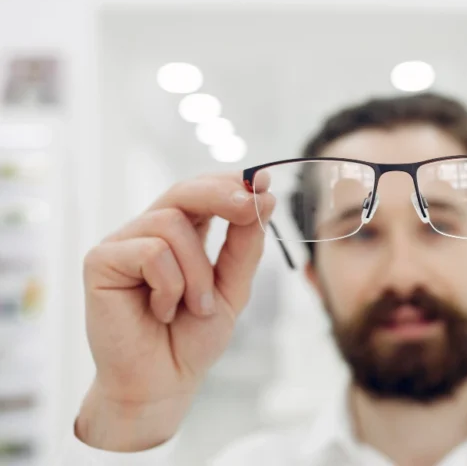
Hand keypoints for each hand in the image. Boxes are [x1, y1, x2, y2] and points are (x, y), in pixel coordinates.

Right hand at [76, 172, 273, 451]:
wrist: (164, 383)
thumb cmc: (193, 338)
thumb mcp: (233, 287)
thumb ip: (245, 245)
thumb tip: (262, 196)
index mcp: (182, 234)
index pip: (204, 192)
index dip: (233, 183)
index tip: (265, 183)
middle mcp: (150, 232)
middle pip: (184, 190)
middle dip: (221, 193)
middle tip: (249, 205)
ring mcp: (122, 243)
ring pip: (171, 224)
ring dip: (197, 271)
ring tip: (195, 306)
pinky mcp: (100, 260)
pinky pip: (151, 252)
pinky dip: (170, 285)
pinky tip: (160, 311)